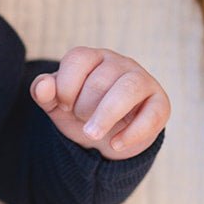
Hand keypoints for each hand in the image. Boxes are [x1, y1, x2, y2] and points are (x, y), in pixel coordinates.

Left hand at [30, 47, 168, 159]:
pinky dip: (132, 133)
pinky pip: (152, 114)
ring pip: (128, 89)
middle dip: (84, 107)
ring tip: (92, 135)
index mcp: (93, 58)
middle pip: (100, 80)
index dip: (65, 87)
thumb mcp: (57, 106)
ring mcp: (143, 81)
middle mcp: (119, 63)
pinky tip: (115, 144)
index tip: (63, 106)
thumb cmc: (82, 113)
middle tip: (82, 120)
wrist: (109, 138)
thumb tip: (42, 87)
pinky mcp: (160, 104)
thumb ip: (44, 94)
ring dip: (106, 115)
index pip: (77, 59)